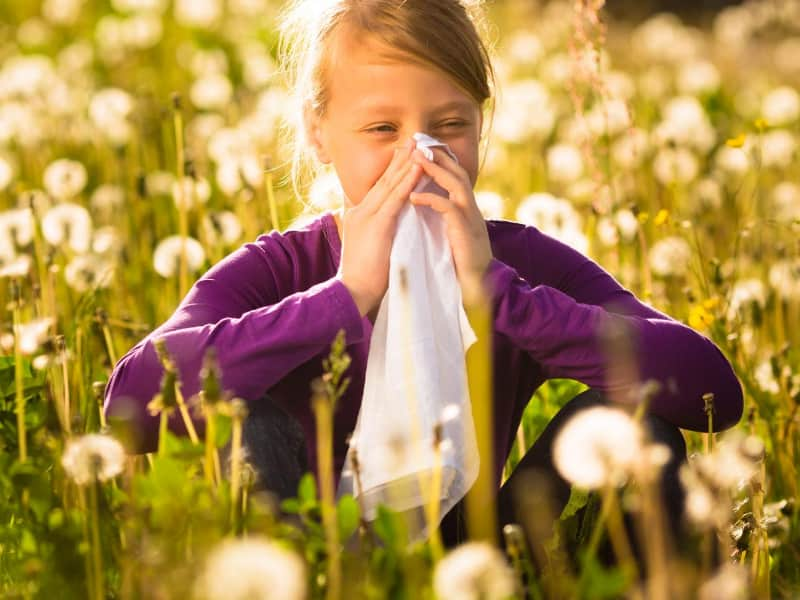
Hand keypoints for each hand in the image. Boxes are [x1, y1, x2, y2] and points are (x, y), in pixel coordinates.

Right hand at [336, 138, 423, 317]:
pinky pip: (395, 199)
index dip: (392, 171)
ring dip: (405, 165)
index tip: (405, 154)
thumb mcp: (370, 248)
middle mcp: (361, 211)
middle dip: (399, 160)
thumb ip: (378, 233)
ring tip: (418, 147)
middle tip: (412, 141)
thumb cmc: (363, 277)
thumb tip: (390, 228)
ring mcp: (368, 216)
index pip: (379, 189)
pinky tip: (416, 169)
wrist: (352, 291)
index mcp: (360, 216)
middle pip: (383, 181)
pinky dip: (407, 183)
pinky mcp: (377, 225)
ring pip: (389, 185)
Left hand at [409, 147, 492, 295]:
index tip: (423, 148)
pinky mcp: (465, 230)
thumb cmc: (460, 263)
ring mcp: (471, 218)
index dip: (443, 160)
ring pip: (456, 183)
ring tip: (415, 161)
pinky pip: (448, 207)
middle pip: (458, 172)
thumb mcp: (451, 234)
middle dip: (439, 157)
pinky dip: (431, 199)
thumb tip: (425, 206)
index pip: (456, 175)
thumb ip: (443, 218)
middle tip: (418, 145)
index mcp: (467, 208)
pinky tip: (413, 197)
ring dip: (436, 170)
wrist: (476, 286)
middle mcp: (472, 208)